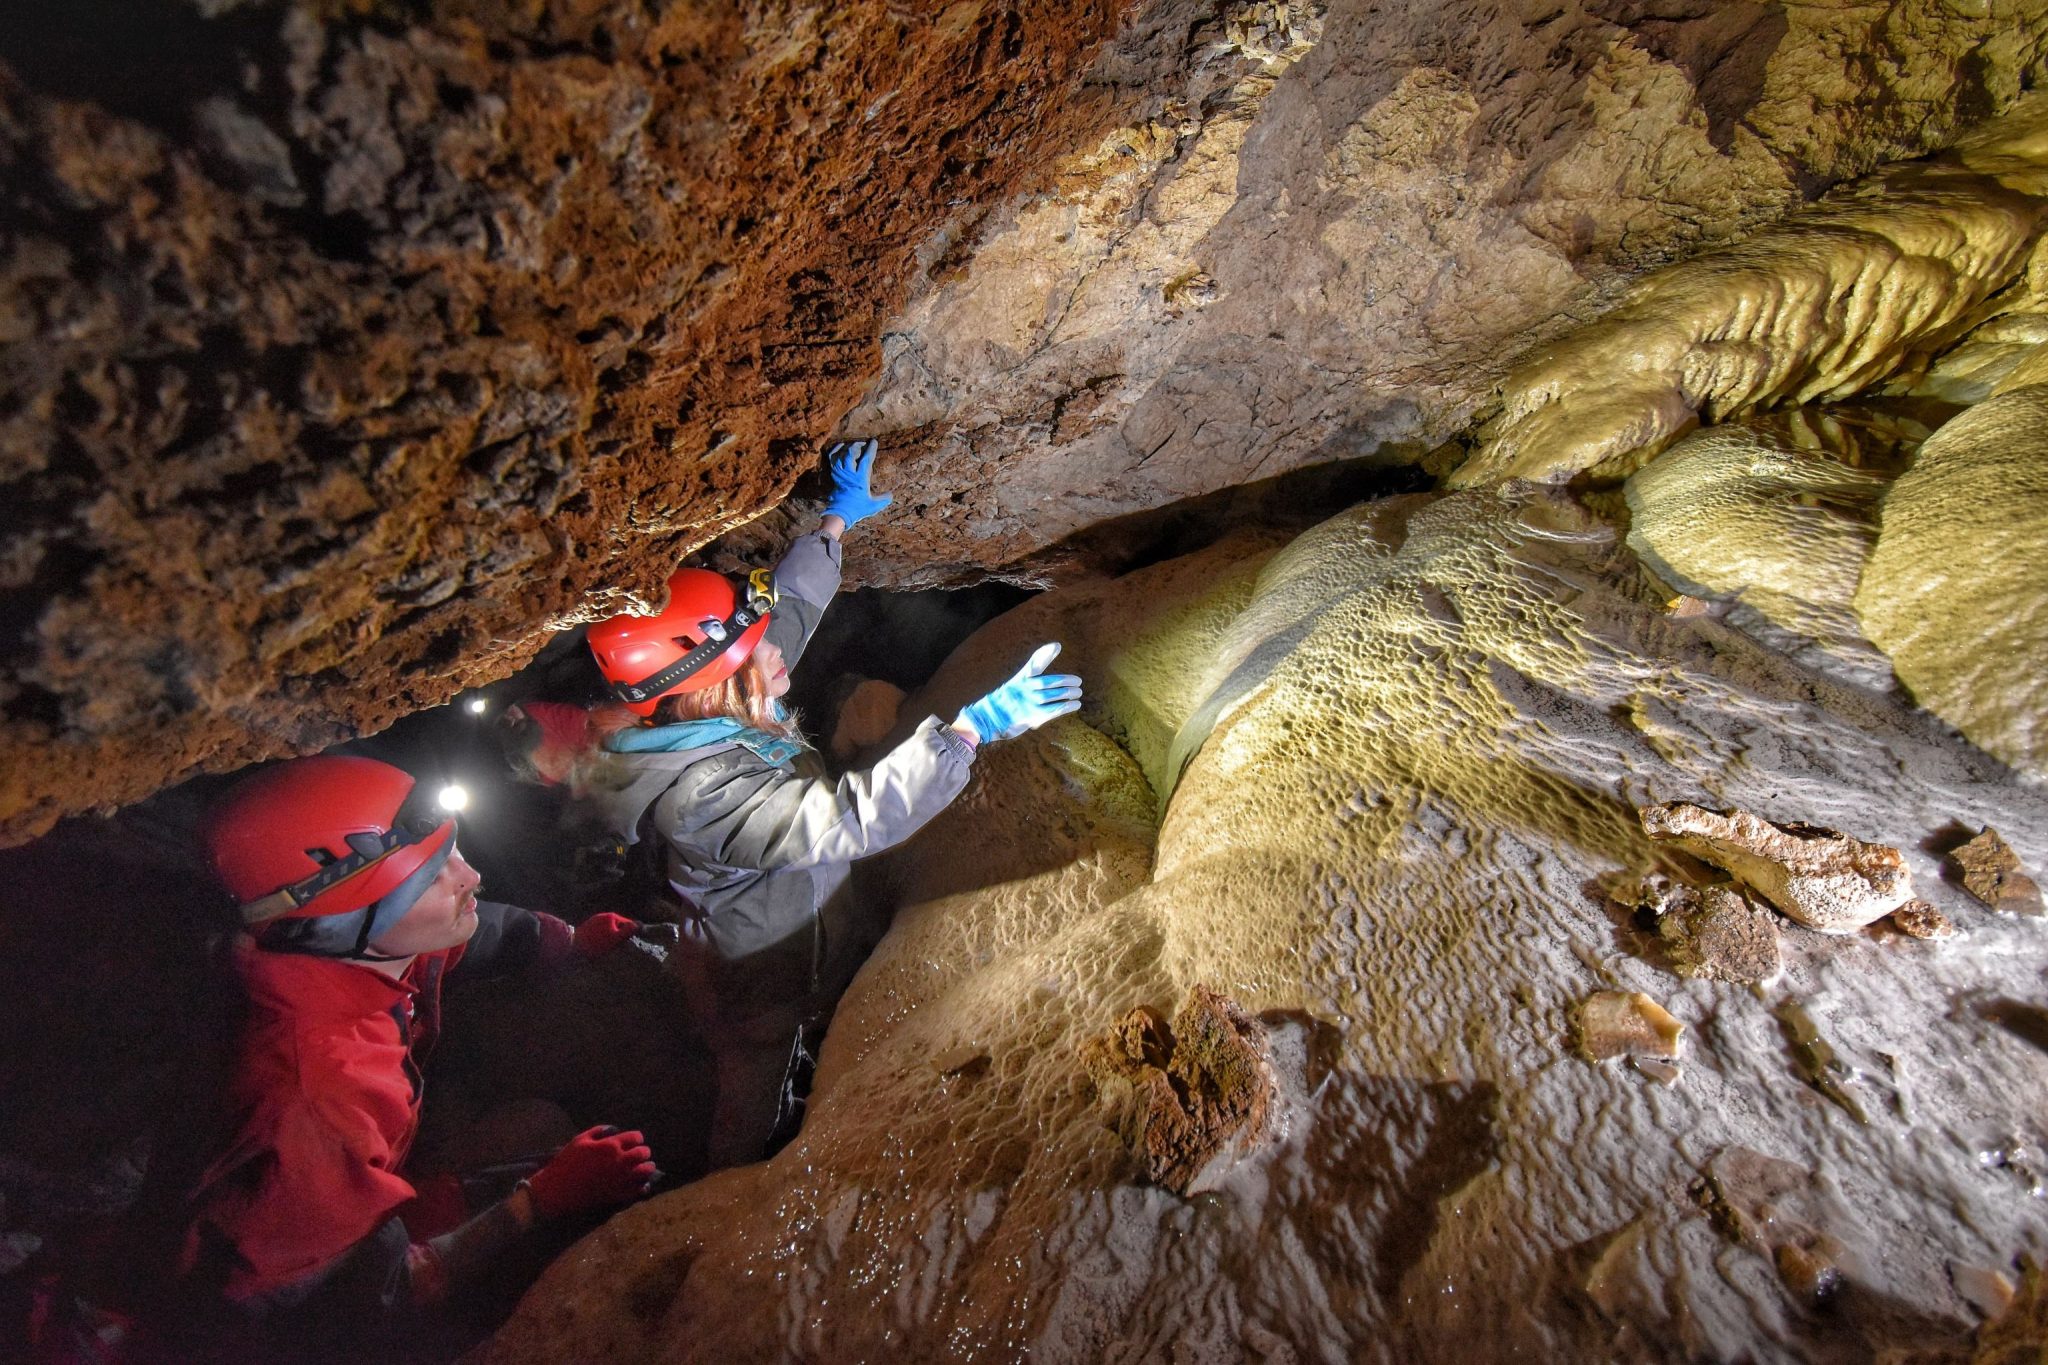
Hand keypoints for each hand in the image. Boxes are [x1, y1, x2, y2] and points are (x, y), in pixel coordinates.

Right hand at [526, 1126, 658, 1219]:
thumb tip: (614, 1130)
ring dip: (647, 1168)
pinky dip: (643, 1186)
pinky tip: (641, 1184)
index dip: (637, 1139)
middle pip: (644, 1153)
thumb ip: (599, 1131)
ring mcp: (620, 1179)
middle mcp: (619, 1161)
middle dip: (644, 1152)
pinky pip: (639, 1190)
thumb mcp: (580, 1140)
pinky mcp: (619, 1195)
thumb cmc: (567, 1162)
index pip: (636, 1137)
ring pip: (646, 1171)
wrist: (558, 1190)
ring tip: (645, 1168)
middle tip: (640, 1155)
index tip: (634, 1142)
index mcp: (610, 1145)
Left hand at [573, 913, 640, 958]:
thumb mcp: (615, 938)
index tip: (630, 943)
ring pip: (607, 930)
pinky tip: (598, 947)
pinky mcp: (587, 927)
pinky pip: (598, 932)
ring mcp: (593, 921)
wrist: (573, 946)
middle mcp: (602, 916)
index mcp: (611, 917)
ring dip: (609, 937)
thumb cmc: (596, 943)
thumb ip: (628, 931)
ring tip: (608, 949)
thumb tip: (639, 924)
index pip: (627, 924)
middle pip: (617, 926)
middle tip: (619, 948)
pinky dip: (600, 938)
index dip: (630, 933)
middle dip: (619, 936)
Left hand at [820, 438, 892, 528]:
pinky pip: (832, 458)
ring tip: (854, 445)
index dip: (871, 449)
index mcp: (861, 479)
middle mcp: (849, 474)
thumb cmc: (857, 510)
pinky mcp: (833, 475)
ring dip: (848, 447)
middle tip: (863, 444)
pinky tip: (840, 446)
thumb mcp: (873, 506)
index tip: (874, 441)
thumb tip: (891, 495)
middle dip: (858, 446)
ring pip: (841, 454)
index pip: (866, 459)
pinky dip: (835, 450)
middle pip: (851, 453)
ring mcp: (840, 474)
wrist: (840, 514)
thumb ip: (883, 499)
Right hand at [956, 643, 1082, 743]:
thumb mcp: (1015, 686)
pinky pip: (1053, 710)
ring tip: (1078, 693)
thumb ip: (1030, 681)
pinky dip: (1066, 707)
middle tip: (1078, 682)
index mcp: (1021, 680)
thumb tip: (1044, 673)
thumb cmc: (1005, 702)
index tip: (1057, 646)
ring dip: (1069, 694)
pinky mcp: (1032, 716)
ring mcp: (1028, 703)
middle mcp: (1025, 689)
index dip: (1046, 653)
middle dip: (1066, 681)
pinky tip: (1075, 705)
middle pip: (1050, 682)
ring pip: (1054, 696)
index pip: (1035, 664)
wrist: (988, 719)